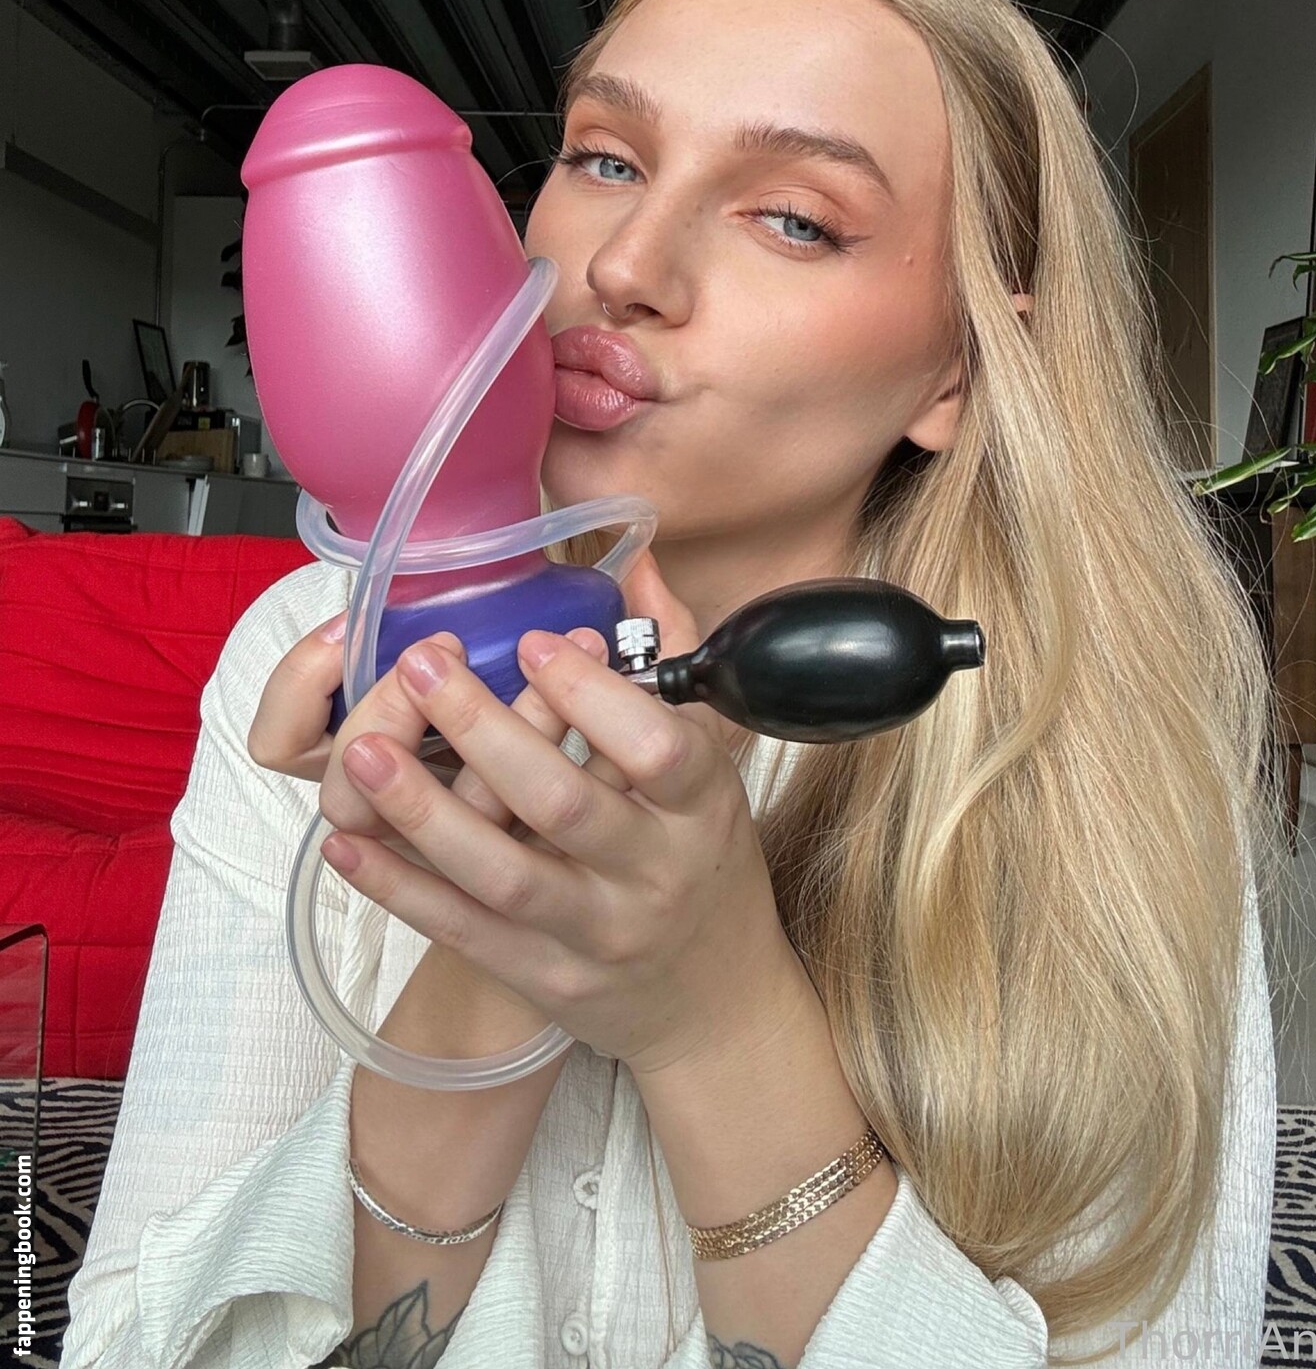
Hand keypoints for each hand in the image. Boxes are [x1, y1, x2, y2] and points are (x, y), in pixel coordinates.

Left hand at [319, 556, 807, 1076]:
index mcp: (699, 810)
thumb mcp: (715, 767)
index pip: (657, 749)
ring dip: (425, 811)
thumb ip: (670, 666)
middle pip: (563, 804)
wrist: (713, 1004)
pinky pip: (463, 931)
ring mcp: (593, 935)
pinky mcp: (541, 978)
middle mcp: (649, 875)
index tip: (534, 640)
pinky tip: (348, 840)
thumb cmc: (704, 862)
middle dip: (486, 732)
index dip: (593, 696)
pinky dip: (401, 887)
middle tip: (421, 665)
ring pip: (502, 874)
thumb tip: (640, 564)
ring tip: (366, 748)